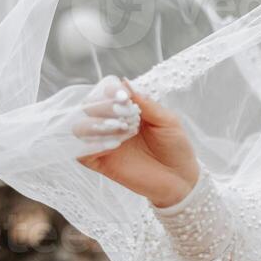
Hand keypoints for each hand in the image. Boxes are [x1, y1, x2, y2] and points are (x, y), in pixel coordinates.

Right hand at [73, 76, 200, 207]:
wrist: (180, 178)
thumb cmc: (176, 146)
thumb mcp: (167, 120)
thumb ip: (146, 103)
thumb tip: (125, 82)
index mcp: (126, 109)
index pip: (105, 93)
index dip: (109, 90)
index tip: (122, 96)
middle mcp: (111, 123)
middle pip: (88, 107)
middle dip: (102, 107)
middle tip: (123, 115)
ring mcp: (104, 143)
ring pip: (80, 129)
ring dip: (96, 126)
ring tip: (120, 131)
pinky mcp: (101, 163)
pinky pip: (82, 153)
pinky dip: (91, 147)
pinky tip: (113, 146)